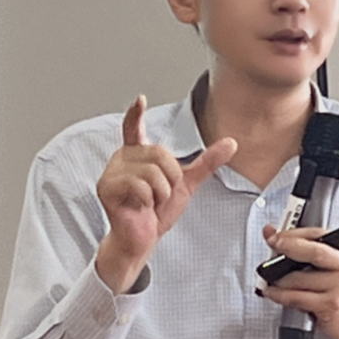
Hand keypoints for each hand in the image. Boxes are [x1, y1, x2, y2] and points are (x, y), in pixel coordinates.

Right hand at [95, 96, 235, 292]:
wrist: (143, 239)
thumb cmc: (157, 212)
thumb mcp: (186, 183)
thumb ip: (206, 163)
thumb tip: (232, 142)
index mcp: (137, 154)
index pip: (133, 128)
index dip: (135, 113)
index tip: (140, 99)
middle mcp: (122, 158)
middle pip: (159, 153)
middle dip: (171, 178)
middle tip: (161, 195)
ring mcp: (111, 172)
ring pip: (151, 171)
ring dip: (161, 193)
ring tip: (150, 202)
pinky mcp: (106, 188)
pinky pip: (140, 186)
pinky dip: (149, 200)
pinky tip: (141, 207)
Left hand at [258, 224, 338, 338]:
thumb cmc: (335, 287)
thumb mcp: (323, 263)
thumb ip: (298, 245)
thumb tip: (270, 231)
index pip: (318, 235)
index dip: (292, 234)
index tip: (275, 235)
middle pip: (315, 252)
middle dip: (288, 247)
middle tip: (273, 246)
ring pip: (299, 278)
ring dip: (279, 279)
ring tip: (272, 278)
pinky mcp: (331, 305)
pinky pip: (296, 297)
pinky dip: (279, 295)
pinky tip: (273, 292)